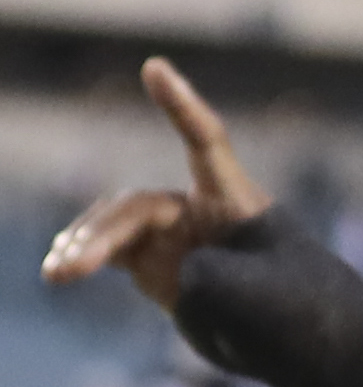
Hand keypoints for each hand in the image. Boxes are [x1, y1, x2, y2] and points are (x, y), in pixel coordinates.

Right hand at [42, 56, 269, 309]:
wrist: (277, 317)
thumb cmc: (280, 291)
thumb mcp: (258, 291)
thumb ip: (220, 278)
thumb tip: (174, 273)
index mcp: (236, 200)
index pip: (208, 142)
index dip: (182, 106)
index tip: (154, 68)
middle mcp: (198, 205)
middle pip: (140, 208)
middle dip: (104, 236)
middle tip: (74, 267)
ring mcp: (170, 227)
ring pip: (115, 224)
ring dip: (85, 246)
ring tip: (58, 273)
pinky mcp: (149, 251)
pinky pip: (108, 244)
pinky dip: (82, 254)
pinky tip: (57, 269)